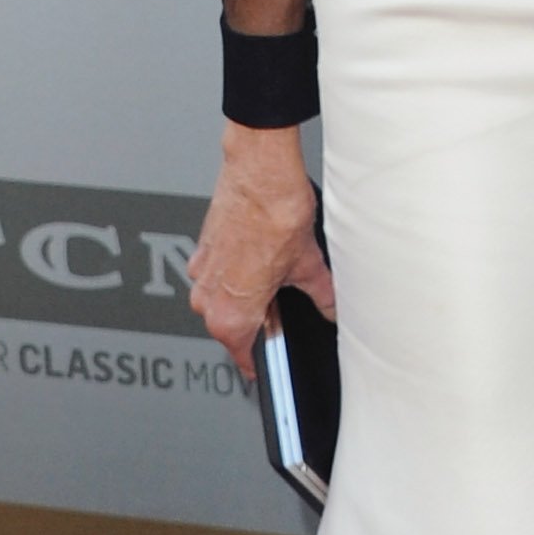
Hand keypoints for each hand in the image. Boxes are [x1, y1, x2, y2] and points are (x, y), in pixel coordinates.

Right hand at [186, 122, 336, 379]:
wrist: (260, 168)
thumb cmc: (274, 211)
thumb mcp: (308, 264)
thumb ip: (321, 295)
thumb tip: (332, 308)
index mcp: (229, 313)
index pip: (242, 356)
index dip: (263, 362)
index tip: (272, 366)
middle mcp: (207, 296)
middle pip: (232, 326)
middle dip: (258, 321)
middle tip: (286, 309)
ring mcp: (201, 270)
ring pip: (224, 298)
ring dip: (247, 293)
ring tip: (277, 273)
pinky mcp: (203, 247)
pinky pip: (219, 272)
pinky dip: (238, 271)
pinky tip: (262, 254)